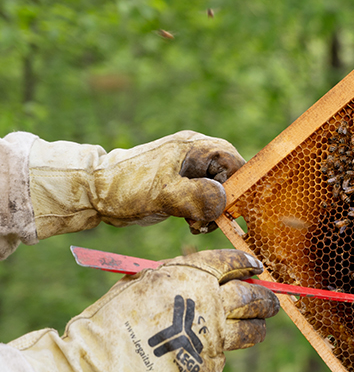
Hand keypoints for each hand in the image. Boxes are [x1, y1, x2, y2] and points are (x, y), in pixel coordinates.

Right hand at [13, 250, 278, 371]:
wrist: (96, 368)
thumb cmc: (109, 322)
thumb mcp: (141, 284)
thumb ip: (176, 280)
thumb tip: (204, 279)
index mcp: (191, 275)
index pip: (233, 262)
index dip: (247, 264)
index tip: (255, 268)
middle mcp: (210, 303)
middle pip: (252, 297)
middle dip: (265, 299)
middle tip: (270, 303)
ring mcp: (214, 337)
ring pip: (251, 331)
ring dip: (257, 328)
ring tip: (258, 329)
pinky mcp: (211, 369)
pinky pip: (223, 361)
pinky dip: (217, 360)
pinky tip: (204, 360)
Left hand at [29, 130, 245, 236]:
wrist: (94, 192)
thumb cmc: (127, 188)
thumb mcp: (165, 194)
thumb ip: (198, 196)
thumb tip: (225, 202)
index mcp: (196, 147)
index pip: (236, 163)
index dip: (240, 187)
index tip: (233, 210)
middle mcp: (196, 154)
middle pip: (230, 178)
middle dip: (224, 203)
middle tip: (208, 220)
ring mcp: (189, 170)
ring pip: (219, 191)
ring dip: (212, 211)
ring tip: (195, 224)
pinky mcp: (183, 185)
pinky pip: (205, 198)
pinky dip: (202, 213)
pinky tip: (190, 223)